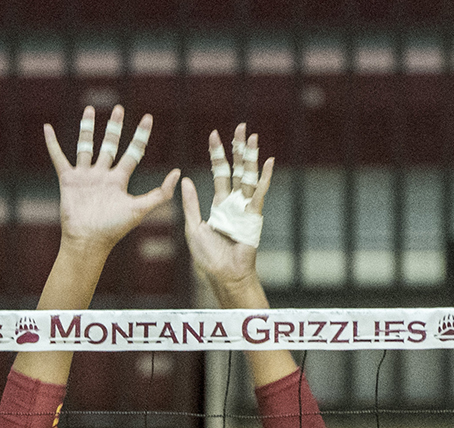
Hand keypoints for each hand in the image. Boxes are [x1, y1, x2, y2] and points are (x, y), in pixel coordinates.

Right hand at [43, 105, 177, 254]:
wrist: (88, 240)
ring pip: (85, 147)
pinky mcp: (68, 180)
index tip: (148, 118)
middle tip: (118, 108)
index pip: (133, 152)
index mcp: (119, 180)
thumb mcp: (140, 209)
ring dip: (87, 128)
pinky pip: (59, 158)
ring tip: (89, 110)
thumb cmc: (114, 229)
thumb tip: (177, 172)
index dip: (140, 135)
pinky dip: (52, 143)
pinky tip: (48, 128)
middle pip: (109, 145)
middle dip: (114, 127)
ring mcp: (85, 176)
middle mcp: (103, 175)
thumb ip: (160, 193)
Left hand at [180, 124, 273, 291]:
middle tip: (241, 127)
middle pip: (237, 169)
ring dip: (251, 157)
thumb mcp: (194, 227)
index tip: (214, 135)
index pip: (220, 173)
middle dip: (238, 148)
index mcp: (219, 204)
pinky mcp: (253, 216)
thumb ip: (191, 204)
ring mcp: (245, 208)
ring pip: (248, 176)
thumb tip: (184, 180)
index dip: (217, 155)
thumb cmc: (208, 256)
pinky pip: (258, 194)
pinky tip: (268, 162)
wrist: (223, 274)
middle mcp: (234, 202)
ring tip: (253, 137)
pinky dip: (264, 178)